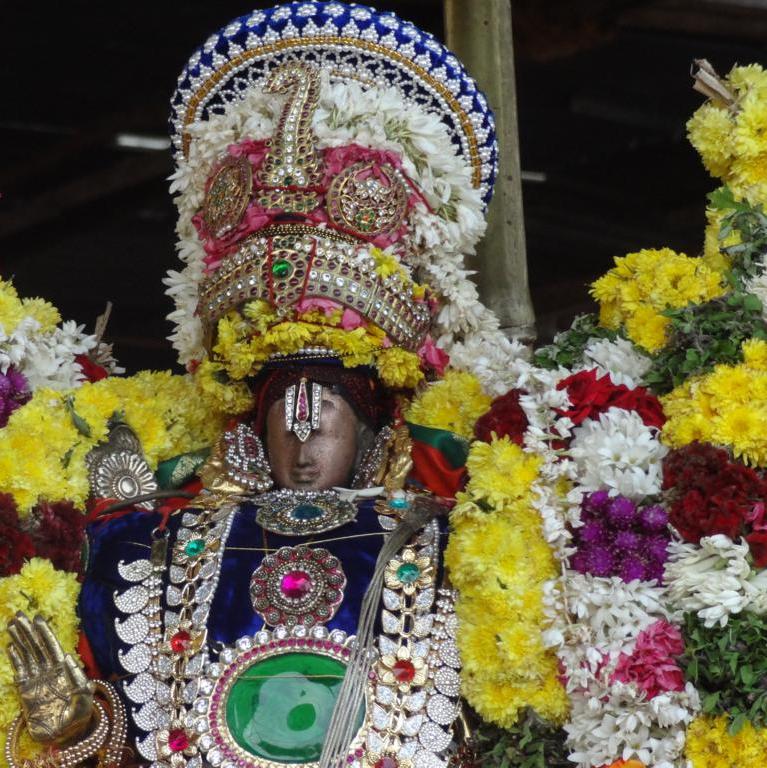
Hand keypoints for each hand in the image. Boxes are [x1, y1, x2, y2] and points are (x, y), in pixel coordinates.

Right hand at [7, 612, 93, 744]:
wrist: (65, 734)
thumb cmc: (79, 714)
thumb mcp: (85, 695)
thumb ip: (77, 677)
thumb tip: (66, 656)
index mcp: (63, 668)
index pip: (52, 646)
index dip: (45, 632)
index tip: (38, 618)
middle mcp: (49, 670)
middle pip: (37, 646)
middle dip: (29, 630)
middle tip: (19, 614)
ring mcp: (37, 679)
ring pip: (27, 654)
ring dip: (20, 639)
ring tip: (12, 624)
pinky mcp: (26, 691)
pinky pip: (20, 670)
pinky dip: (15, 658)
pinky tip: (11, 646)